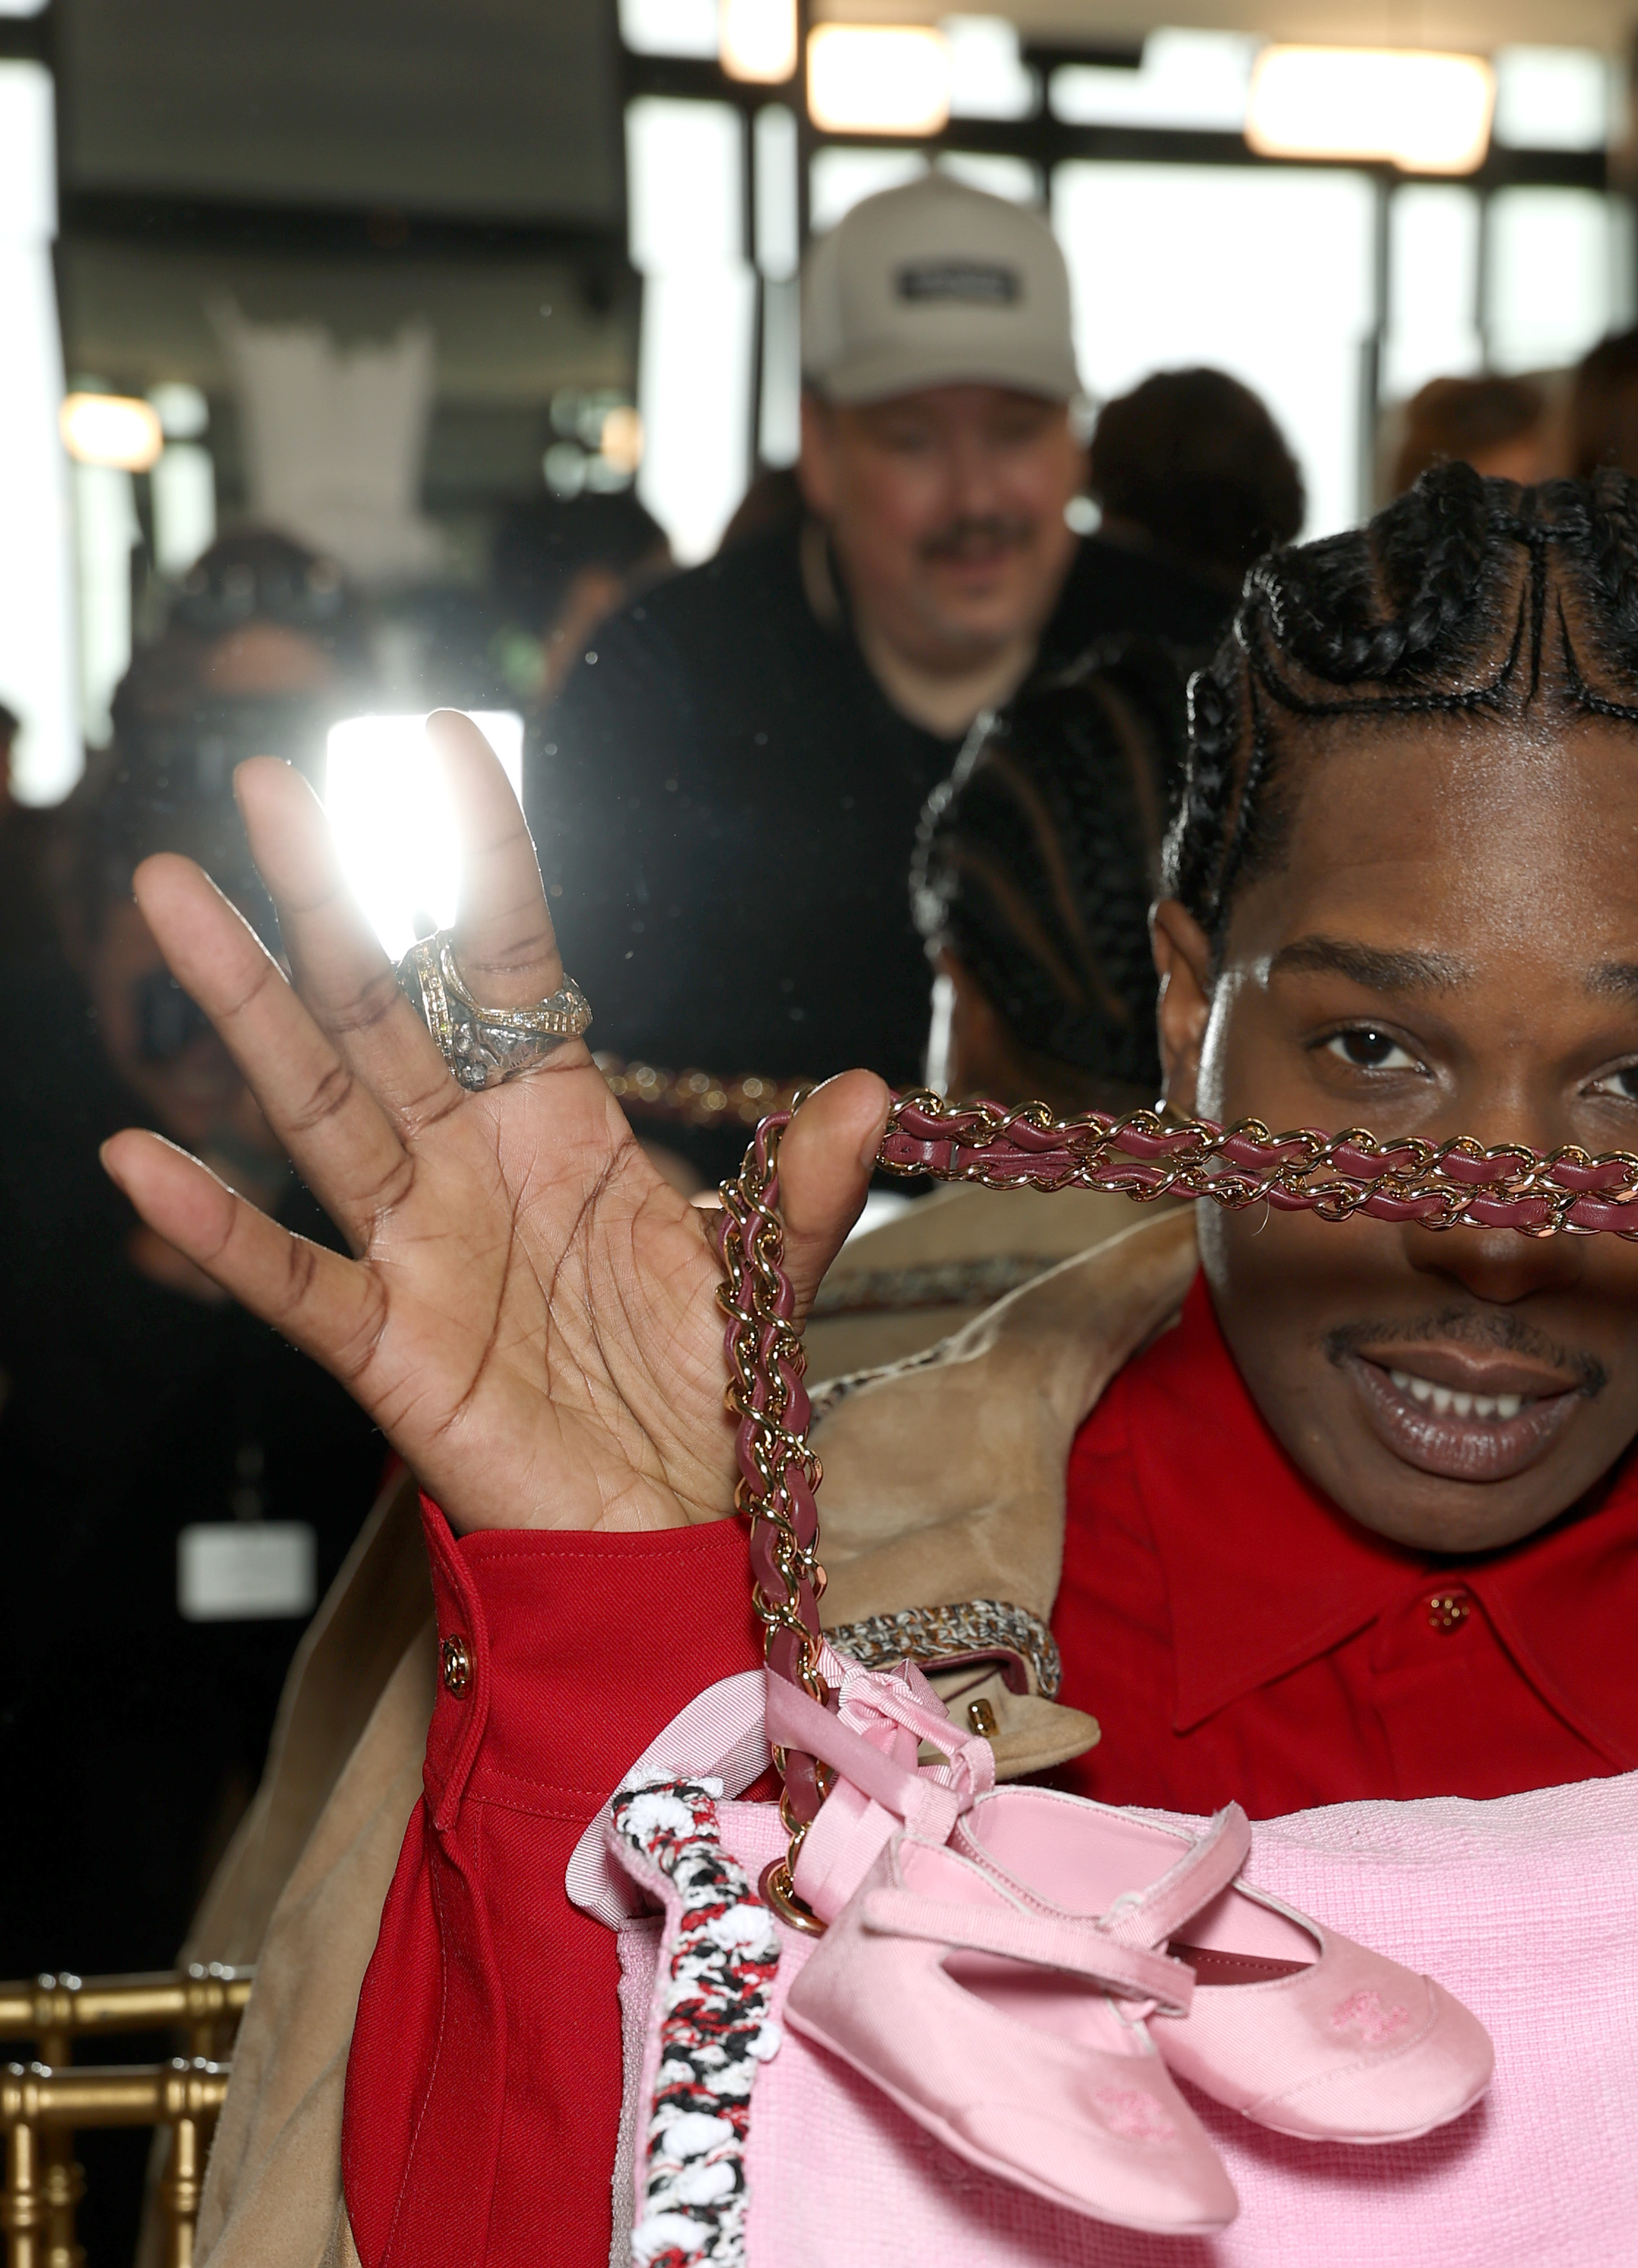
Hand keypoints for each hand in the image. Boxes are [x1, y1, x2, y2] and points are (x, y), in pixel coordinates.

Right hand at [100, 715, 891, 1535]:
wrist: (672, 1530)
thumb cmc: (698, 1395)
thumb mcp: (765, 1281)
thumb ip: (806, 1190)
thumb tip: (867, 1092)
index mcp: (556, 1122)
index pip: (508, 961)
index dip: (478, 857)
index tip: (441, 737)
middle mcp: (468, 1165)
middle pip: (384, 1009)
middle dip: (326, 898)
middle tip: (261, 779)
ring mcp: (417, 1249)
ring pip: (320, 1107)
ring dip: (247, 1007)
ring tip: (173, 898)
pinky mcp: (388, 1348)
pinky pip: (292, 1276)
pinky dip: (216, 1227)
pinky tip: (140, 1159)